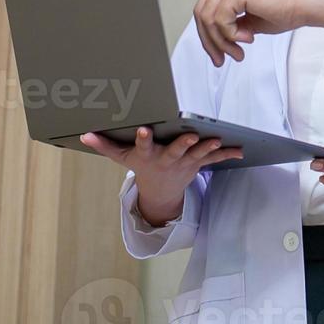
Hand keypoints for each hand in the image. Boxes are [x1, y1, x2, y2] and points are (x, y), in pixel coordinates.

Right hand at [81, 127, 242, 225]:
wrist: (159, 192)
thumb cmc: (140, 166)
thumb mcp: (121, 158)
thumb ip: (104, 145)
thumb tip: (83, 135)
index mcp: (148, 156)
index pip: (143, 147)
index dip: (143, 139)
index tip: (142, 130)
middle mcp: (167, 160)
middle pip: (175, 152)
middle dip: (182, 144)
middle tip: (190, 136)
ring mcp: (184, 163)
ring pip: (197, 155)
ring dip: (208, 148)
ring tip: (217, 140)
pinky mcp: (197, 164)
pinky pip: (213, 159)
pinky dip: (226, 154)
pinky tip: (241, 150)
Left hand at [156, 0, 320, 65]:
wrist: (310, 3)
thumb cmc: (291, 8)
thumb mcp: (254, 18)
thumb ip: (233, 22)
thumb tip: (223, 38)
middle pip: (200, 11)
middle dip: (209, 40)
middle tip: (224, 57)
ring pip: (207, 18)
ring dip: (221, 42)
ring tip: (239, 50)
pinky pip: (220, 20)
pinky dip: (230, 36)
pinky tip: (246, 38)